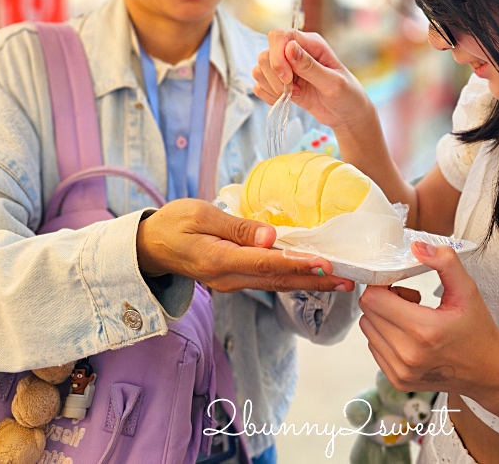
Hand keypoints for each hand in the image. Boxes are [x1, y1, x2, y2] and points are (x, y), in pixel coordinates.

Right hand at [135, 199, 354, 293]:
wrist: (149, 247)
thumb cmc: (172, 223)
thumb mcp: (199, 215)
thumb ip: (235, 226)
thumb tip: (270, 236)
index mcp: (219, 261)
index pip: (266, 263)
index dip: (297, 264)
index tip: (324, 263)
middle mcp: (228, 278)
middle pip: (278, 280)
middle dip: (315, 281)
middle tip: (348, 280)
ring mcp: (231, 282)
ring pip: (276, 283)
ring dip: (309, 283)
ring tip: (340, 281)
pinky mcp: (234, 279)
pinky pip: (268, 280)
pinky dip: (292, 278)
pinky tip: (312, 275)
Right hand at [252, 29, 374, 131]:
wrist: (347, 115)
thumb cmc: (347, 95)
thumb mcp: (333, 82)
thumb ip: (310, 66)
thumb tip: (289, 47)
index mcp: (310, 43)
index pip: (279, 36)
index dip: (277, 56)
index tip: (288, 77)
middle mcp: (295, 52)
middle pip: (265, 54)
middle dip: (274, 75)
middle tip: (293, 89)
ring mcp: (286, 69)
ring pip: (260, 69)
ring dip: (272, 86)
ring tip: (293, 94)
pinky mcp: (281, 84)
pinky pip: (260, 86)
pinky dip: (268, 95)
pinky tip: (286, 100)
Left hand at [357, 242, 498, 397]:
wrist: (488, 371)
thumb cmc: (478, 330)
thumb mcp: (467, 290)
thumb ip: (444, 262)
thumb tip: (417, 247)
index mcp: (424, 331)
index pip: (374, 299)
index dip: (383, 284)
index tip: (401, 284)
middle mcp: (408, 354)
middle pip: (368, 313)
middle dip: (384, 299)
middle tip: (411, 299)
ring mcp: (401, 371)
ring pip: (368, 330)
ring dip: (383, 318)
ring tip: (411, 317)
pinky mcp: (397, 381)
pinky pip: (374, 347)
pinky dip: (385, 336)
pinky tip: (409, 335)